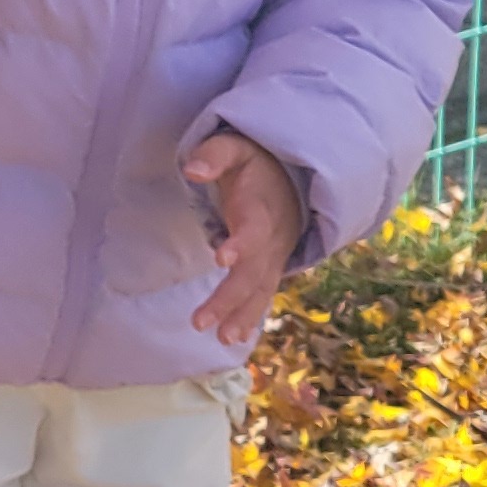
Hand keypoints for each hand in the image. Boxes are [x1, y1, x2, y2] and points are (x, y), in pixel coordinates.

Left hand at [184, 130, 302, 346]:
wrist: (295, 178)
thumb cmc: (255, 163)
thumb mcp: (236, 147)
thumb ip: (214, 154)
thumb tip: (191, 169)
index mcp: (262, 208)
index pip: (253, 227)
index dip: (241, 242)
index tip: (221, 257)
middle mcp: (273, 238)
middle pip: (253, 271)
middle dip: (229, 297)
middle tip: (199, 322)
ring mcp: (274, 256)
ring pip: (260, 289)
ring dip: (241, 315)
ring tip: (221, 339)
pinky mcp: (271, 268)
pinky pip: (262, 295)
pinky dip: (250, 317)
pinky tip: (232, 339)